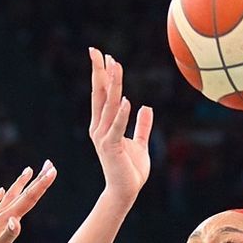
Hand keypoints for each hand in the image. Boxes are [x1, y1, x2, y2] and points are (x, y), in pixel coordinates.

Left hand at [0, 162, 56, 242]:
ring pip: (10, 196)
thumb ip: (8, 235)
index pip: (28, 199)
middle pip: (23, 194)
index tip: (53, 170)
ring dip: (20, 183)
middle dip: (38, 180)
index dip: (42, 185)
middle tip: (49, 164)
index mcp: (6, 219)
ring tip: (28, 170)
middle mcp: (1, 215)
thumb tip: (17, 221)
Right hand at [87, 47, 152, 200]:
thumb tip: (146, 107)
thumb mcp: (139, 144)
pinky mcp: (111, 147)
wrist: (125, 192)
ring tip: (115, 66)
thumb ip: (141, 126)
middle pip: (100, 94)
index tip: (104, 56)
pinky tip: (127, 99)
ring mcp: (103, 137)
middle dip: (99, 72)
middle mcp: (99, 128)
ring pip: (109, 105)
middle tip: (97, 51)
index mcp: (104, 126)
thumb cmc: (130, 170)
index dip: (103, 75)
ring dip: (113, 85)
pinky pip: (118, 127)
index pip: (102, 95)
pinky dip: (122, 114)